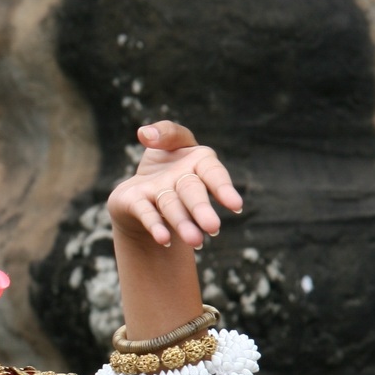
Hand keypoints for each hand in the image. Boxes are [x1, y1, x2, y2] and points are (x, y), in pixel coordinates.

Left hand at [108, 121, 242, 250]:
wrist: (139, 190)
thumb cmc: (163, 163)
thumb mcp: (168, 139)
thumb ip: (166, 132)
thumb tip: (144, 134)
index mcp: (199, 162)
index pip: (213, 173)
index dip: (223, 188)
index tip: (235, 205)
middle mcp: (183, 181)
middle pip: (193, 193)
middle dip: (201, 208)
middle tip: (213, 228)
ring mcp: (161, 195)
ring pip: (172, 206)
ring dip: (182, 223)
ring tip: (194, 241)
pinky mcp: (139, 204)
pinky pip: (146, 213)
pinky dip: (154, 224)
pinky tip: (162, 239)